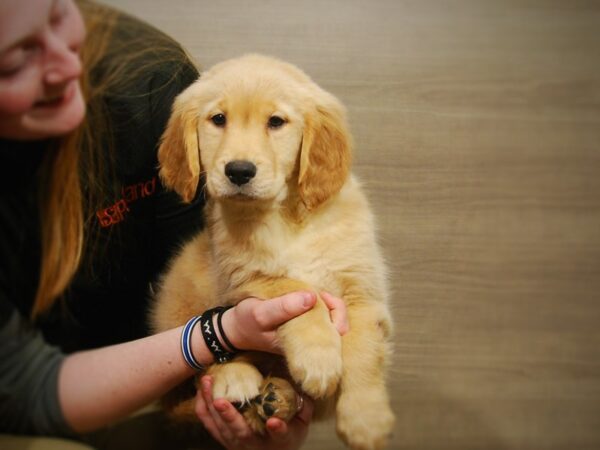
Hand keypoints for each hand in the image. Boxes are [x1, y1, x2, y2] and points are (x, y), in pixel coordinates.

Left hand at [195, 375, 313, 449]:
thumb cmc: (288, 435)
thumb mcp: (302, 424)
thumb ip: (304, 405)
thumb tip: (306, 383)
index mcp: (280, 440)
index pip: (281, 435)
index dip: (278, 429)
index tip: (274, 422)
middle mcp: (256, 445)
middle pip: (241, 433)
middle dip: (230, 417)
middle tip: (221, 401)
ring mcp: (236, 444)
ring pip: (220, 427)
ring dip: (211, 405)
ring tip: (207, 383)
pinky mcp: (224, 439)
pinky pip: (209, 424)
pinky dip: (203, 408)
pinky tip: (201, 390)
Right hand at [222, 291, 348, 353]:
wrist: (235, 330)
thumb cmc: (248, 322)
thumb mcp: (262, 313)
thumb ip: (285, 307)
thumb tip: (312, 297)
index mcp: (303, 345)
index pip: (337, 335)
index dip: (337, 314)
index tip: (321, 296)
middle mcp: (308, 343)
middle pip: (339, 330)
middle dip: (336, 308)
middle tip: (321, 293)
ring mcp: (306, 336)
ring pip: (332, 323)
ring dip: (329, 306)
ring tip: (316, 293)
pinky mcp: (302, 328)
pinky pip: (321, 319)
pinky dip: (321, 306)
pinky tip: (310, 297)